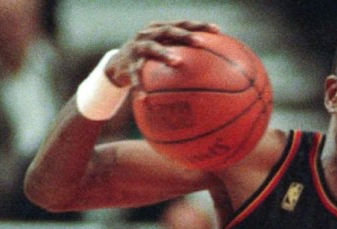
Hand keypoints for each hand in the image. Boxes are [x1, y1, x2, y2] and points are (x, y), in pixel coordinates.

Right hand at [106, 20, 222, 86]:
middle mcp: (149, 34)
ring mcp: (137, 47)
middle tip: (200, 43)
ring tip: (176, 62)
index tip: (218, 31)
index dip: (200, 26)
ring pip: (151, 48)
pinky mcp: (127, 63)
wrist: (118, 65)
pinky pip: (135, 74)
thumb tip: (217, 71)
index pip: (183, 24)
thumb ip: (186, 58)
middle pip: (169, 30)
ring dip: (164, 53)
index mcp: (161, 30)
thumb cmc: (151, 61)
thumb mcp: (166, 53)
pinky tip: (145, 97)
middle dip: (185, 35)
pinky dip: (140, 85)